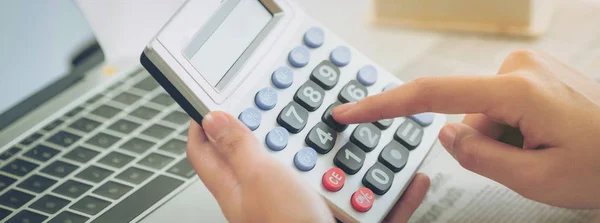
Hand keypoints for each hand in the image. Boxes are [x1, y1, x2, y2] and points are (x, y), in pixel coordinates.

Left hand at [186, 111, 429, 221]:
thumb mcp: (259, 177)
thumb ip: (238, 147)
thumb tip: (211, 118)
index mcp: (238, 186)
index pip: (204, 150)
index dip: (203, 122)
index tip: (217, 98)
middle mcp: (266, 198)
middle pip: (266, 154)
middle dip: (284, 127)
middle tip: (299, 104)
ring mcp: (302, 209)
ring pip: (325, 174)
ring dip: (346, 157)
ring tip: (361, 138)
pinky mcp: (334, 221)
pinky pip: (367, 203)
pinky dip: (390, 194)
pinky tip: (410, 180)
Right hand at [332, 50, 599, 208]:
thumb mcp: (534, 179)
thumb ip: (478, 156)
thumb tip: (445, 133)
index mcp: (518, 90)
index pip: (432, 95)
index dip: (384, 105)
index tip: (351, 111)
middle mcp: (520, 67)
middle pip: (465, 113)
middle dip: (484, 143)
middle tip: (527, 160)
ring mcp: (529, 67)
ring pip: (484, 113)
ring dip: (502, 138)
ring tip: (545, 149)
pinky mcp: (534, 73)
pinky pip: (500, 105)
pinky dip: (512, 128)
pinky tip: (547, 136)